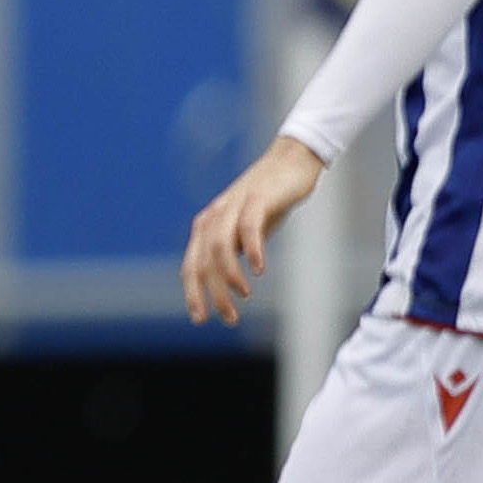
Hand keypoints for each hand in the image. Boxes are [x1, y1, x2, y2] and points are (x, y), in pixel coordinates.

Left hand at [178, 133, 325, 322]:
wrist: (290, 162)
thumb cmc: (267, 200)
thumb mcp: (243, 231)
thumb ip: (232, 252)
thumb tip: (223, 283)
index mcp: (207, 228)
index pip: (192, 267)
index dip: (193, 294)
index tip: (201, 319)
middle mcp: (215, 218)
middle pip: (204, 262)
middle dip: (213, 294)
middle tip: (230, 318)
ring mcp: (234, 207)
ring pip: (221, 248)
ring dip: (230, 276)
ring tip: (245, 296)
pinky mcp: (257, 199)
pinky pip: (248, 226)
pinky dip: (253, 249)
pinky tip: (260, 269)